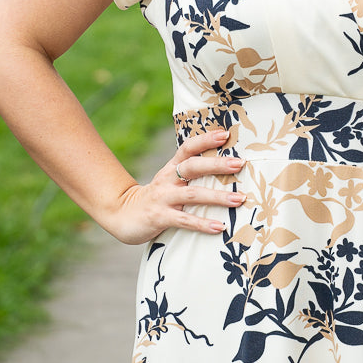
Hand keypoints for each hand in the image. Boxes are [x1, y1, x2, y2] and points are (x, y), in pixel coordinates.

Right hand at [107, 129, 245, 243]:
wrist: (123, 214)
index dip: (205, 140)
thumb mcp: (170, 180)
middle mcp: (167, 179)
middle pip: (192, 167)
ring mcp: (163, 198)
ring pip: (192, 194)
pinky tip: (219, 227)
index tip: (225, 134)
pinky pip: (184, 220)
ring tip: (239, 199)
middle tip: (239, 163)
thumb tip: (226, 166)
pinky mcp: (159, 217)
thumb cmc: (157, 196)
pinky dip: (202, 223)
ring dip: (217, 197)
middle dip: (217, 165)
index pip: (188, 148)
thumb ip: (191, 173)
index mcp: (172, 168)